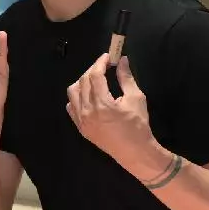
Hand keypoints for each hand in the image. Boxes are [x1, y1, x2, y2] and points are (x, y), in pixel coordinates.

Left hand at [66, 53, 170, 180]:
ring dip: (82, 82)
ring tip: (94, 79)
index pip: (95, 75)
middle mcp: (87, 111)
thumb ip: (126, 78)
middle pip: (83, 81)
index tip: (108, 57)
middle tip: (104, 66)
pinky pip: (71, 107)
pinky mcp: (81, 128)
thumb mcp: (136, 98)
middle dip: (92, 70)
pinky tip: (87, 95)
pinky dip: (76, 97)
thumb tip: (122, 60)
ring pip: (73, 93)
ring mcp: (81, 120)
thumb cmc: (138, 125)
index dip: (100, 62)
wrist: (135, 152)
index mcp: (102, 103)